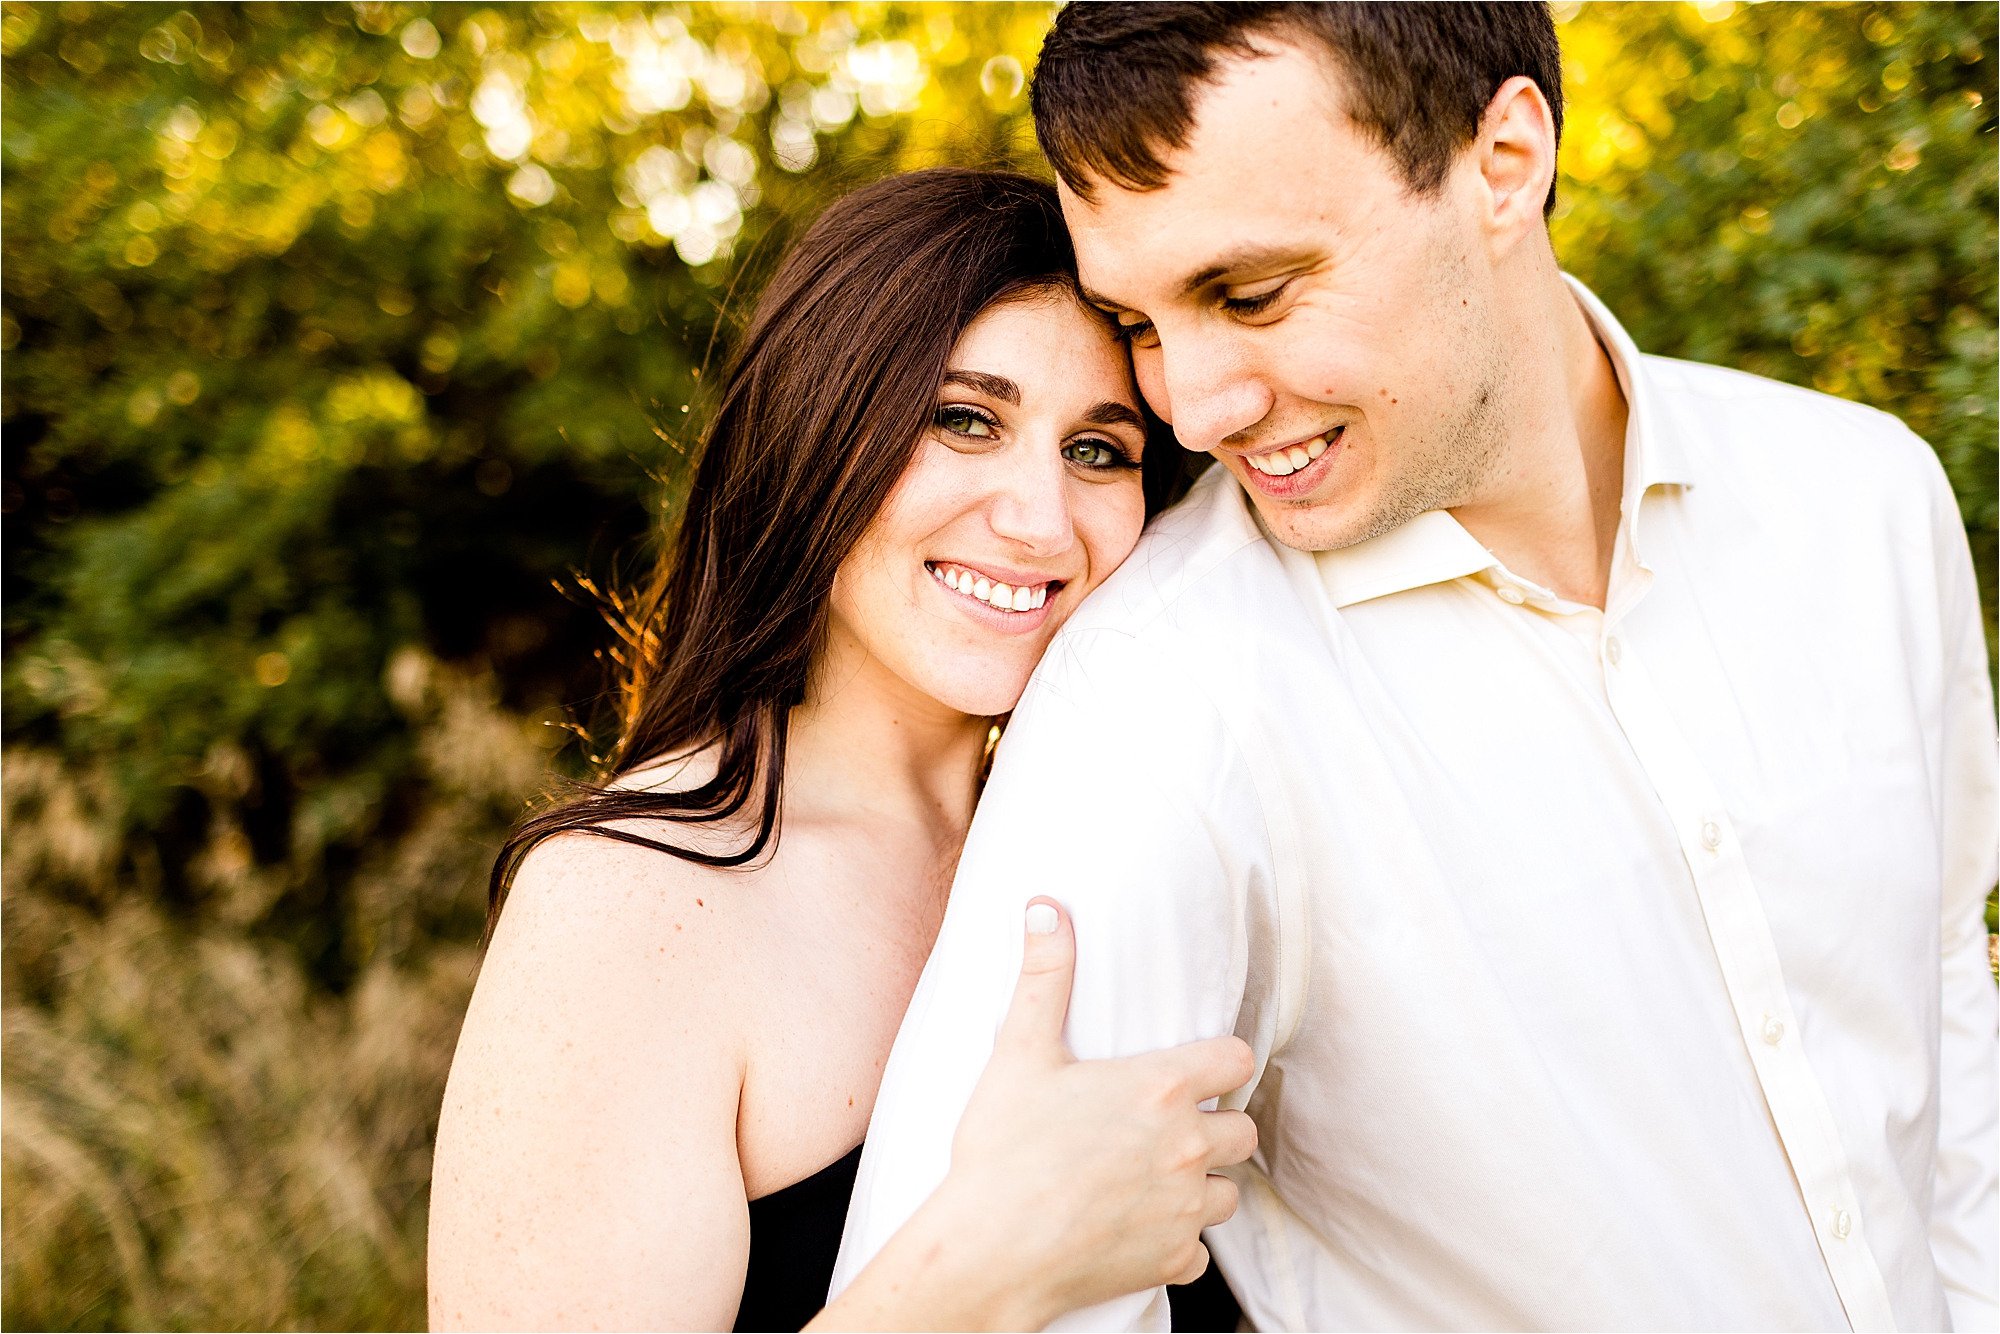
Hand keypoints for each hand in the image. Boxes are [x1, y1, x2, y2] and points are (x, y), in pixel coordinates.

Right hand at [940, 897, 1257, 1326]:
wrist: (988, 1249)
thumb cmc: (1002, 1149)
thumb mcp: (1019, 1052)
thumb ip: (1044, 976)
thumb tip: (1047, 906)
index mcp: (1161, 1088)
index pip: (1237, 1060)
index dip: (1221, 1063)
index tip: (1197, 1071)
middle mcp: (1187, 1147)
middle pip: (1243, 1131)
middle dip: (1215, 1127)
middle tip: (1168, 1128)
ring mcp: (1184, 1208)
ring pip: (1228, 1193)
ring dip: (1202, 1185)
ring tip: (1156, 1179)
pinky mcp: (1171, 1259)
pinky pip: (1197, 1251)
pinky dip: (1175, 1242)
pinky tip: (1137, 1230)